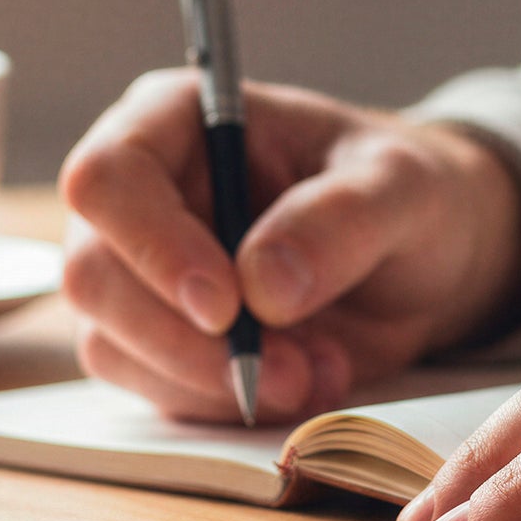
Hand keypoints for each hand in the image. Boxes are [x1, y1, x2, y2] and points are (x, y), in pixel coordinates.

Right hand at [59, 71, 520, 424]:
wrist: (426, 258)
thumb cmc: (407, 192)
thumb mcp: (403, 189)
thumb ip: (342, 220)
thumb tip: (263, 283)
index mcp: (180, 117)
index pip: (108, 175)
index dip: (151, 245)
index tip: (225, 306)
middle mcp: (142, 190)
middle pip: (94, 275)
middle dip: (188, 342)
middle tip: (290, 369)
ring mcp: (140, 269)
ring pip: (114, 344)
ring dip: (214, 381)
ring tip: (317, 370)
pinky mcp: (158, 338)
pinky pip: (156, 389)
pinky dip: (227, 403)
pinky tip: (304, 378)